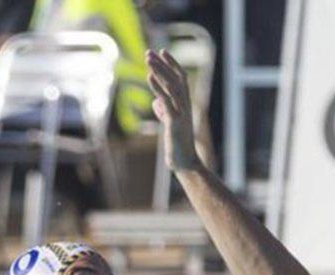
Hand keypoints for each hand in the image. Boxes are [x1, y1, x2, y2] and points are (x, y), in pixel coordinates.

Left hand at [145, 48, 199, 170]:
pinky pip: (166, 101)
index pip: (181, 78)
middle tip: (149, 52)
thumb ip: (164, 111)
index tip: (162, 52)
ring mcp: (181, 113)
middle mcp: (186, 105)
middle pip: (176, 78)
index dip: (172, 64)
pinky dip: (158, 88)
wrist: (185, 162)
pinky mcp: (174, 122)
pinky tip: (149, 77)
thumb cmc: (177, 144)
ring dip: (160, 71)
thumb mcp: (170, 124)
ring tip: (148, 59)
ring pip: (172, 86)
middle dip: (162, 64)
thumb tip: (156, 102)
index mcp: (185, 104)